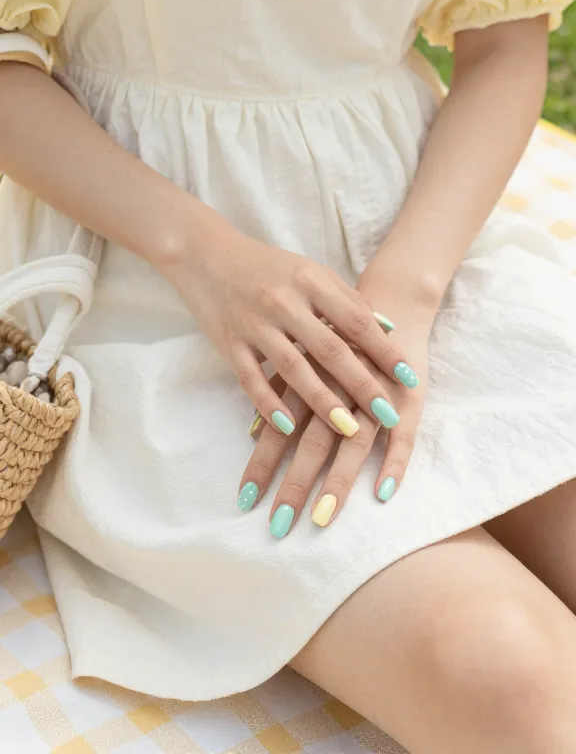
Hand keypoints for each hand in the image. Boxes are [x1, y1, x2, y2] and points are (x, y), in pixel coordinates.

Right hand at [165, 218, 418, 436]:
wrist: (208, 255)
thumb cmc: (268, 267)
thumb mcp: (311, 272)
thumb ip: (347, 299)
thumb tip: (388, 328)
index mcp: (310, 281)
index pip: (355, 320)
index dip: (383, 350)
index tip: (408, 378)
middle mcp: (284, 302)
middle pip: (330, 348)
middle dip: (362, 384)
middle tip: (389, 414)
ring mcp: (254, 323)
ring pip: (292, 368)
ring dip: (323, 401)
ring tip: (348, 430)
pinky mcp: (229, 342)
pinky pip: (250, 378)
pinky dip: (268, 404)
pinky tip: (287, 427)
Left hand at [237, 305, 431, 533]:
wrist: (389, 295)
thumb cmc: (336, 331)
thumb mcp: (303, 353)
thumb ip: (279, 389)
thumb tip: (254, 431)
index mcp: (308, 378)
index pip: (280, 429)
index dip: (262, 463)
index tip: (245, 500)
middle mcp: (338, 387)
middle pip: (312, 442)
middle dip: (294, 485)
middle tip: (278, 527)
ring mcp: (375, 394)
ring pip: (354, 443)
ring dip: (337, 483)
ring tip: (322, 520)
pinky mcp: (407, 397)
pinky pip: (403, 435)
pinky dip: (393, 463)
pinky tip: (383, 493)